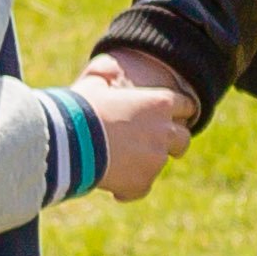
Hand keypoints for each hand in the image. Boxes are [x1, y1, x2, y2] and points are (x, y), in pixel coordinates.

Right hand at [79, 51, 197, 204]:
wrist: (70, 142)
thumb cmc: (81, 109)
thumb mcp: (92, 84)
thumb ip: (105, 75)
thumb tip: (107, 69)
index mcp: (159, 104)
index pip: (186, 106)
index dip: (180, 111)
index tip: (174, 116)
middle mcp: (164, 131)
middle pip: (182, 139)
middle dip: (173, 142)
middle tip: (156, 145)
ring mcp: (156, 159)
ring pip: (160, 163)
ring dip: (146, 163)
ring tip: (122, 164)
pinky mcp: (143, 182)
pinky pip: (142, 186)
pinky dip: (130, 186)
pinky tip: (113, 185)